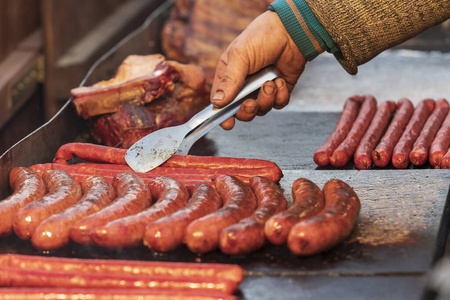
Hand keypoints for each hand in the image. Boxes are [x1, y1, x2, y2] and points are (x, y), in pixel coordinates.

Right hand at [210, 10, 306, 129]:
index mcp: (228, 76)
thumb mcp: (240, 56)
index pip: (220, 101)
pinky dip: (281, 97)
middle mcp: (244, 85)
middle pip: (240, 111)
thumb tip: (217, 103)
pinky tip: (281, 81)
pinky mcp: (279, 90)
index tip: (228, 123)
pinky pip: (278, 104)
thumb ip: (229, 81)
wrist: (292, 31)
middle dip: (247, 111)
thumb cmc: (261, 37)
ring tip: (271, 83)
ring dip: (266, 100)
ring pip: (261, 110)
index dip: (222, 114)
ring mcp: (261, 89)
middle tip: (251, 103)